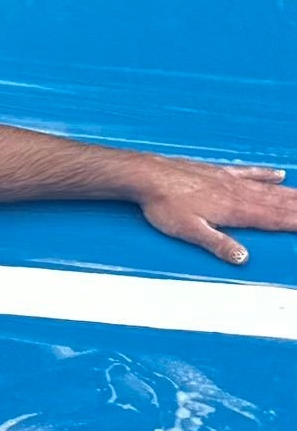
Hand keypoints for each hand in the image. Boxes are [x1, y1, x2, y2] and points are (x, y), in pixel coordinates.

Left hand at [140, 158, 296, 264]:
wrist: (148, 175)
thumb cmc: (165, 205)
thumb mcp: (190, 231)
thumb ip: (218, 244)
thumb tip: (244, 258)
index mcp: (234, 210)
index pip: (274, 219)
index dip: (295, 221)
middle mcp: (238, 193)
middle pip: (278, 202)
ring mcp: (230, 181)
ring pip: (269, 188)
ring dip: (291, 193)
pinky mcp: (220, 172)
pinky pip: (250, 173)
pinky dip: (266, 174)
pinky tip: (279, 175)